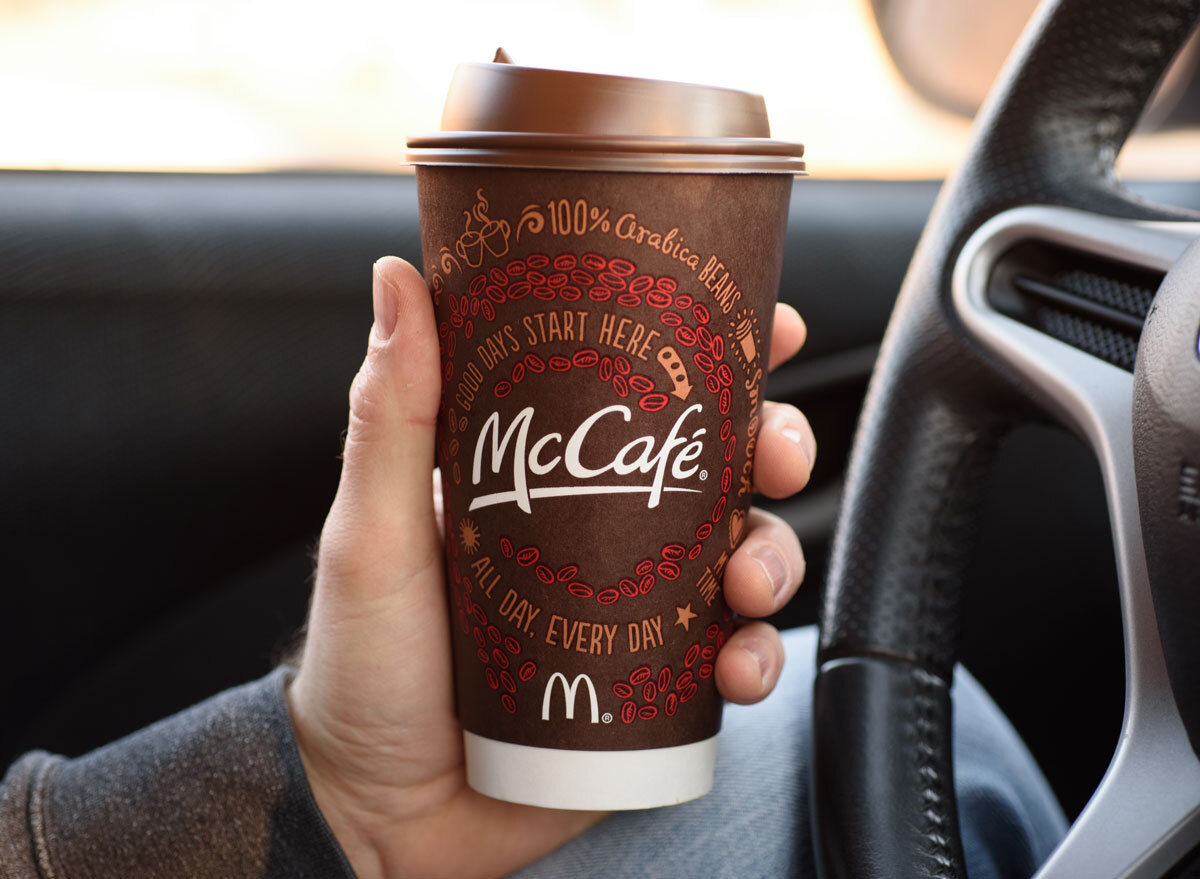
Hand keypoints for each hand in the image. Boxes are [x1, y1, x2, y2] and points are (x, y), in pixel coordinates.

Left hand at [287, 256, 816, 878]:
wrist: (378, 813)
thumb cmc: (363, 666)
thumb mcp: (375, 532)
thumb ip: (390, 416)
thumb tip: (398, 279)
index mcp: (545, 476)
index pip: (640, 388)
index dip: (714, 349)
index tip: (762, 321)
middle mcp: (604, 533)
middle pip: (720, 464)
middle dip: (773, 445)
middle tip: (774, 453)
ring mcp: (638, 609)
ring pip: (745, 554)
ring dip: (774, 554)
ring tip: (747, 580)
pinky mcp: (658, 686)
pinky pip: (734, 658)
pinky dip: (757, 657)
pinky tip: (736, 668)